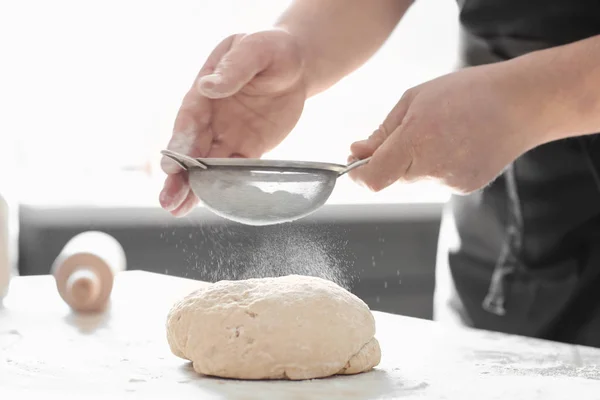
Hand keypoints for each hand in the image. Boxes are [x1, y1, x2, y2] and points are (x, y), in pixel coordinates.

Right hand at [159, 29, 306, 215]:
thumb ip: (234, 67)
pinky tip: (213, 204)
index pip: (189, 121)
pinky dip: (226, 188)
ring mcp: (229, 135)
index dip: (180, 144)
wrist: (296, 65)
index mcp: (206, 92)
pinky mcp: (249, 149)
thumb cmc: (271, 50)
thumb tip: (209, 87)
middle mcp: (212, 118)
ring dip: (195, 188)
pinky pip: (237, 171)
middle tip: (168, 201)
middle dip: (179, 177)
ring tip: (177, 211)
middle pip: (192, 150)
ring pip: (209, 166)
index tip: (171, 167)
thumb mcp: (254, 49)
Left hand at [348, 64, 538, 193]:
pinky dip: (438, 165)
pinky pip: (437, 179)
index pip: (373, 178)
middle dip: (391, 158)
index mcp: (415, 141)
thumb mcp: (414, 100)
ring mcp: (450, 182)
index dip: (358, 174)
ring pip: (415, 177)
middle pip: (393, 175)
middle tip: (411, 129)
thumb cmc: (467, 93)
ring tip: (443, 132)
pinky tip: (457, 144)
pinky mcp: (464, 187)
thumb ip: (382, 132)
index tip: (355, 163)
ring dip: (416, 160)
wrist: (521, 104)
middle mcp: (431, 168)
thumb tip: (357, 153)